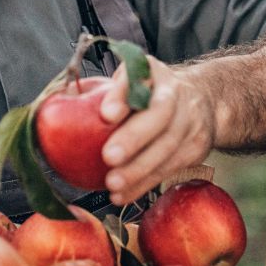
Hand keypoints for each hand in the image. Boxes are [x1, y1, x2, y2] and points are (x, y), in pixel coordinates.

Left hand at [97, 56, 215, 205]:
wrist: (203, 101)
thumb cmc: (149, 92)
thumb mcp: (130, 79)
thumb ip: (107, 91)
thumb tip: (62, 102)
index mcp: (153, 71)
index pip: (139, 76)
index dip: (124, 94)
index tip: (106, 114)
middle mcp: (176, 92)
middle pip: (159, 115)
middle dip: (134, 138)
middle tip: (108, 157)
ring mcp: (191, 121)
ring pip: (167, 148)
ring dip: (139, 170)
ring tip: (112, 184)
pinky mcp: (196, 148)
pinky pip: (169, 169)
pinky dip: (144, 184)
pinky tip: (122, 194)